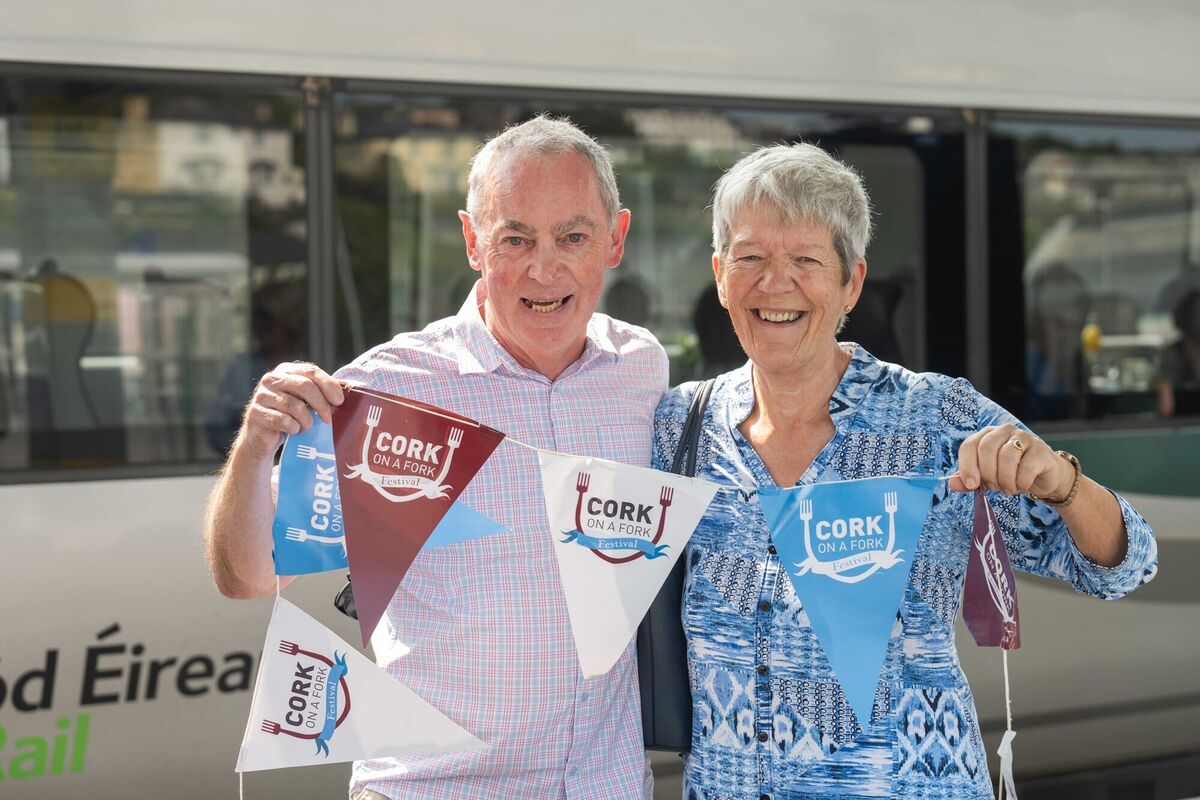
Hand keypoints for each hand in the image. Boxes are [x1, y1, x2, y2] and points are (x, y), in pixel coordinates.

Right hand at [238, 362, 345, 458]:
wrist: (263, 438)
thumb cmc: (290, 416)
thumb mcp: (307, 401)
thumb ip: (326, 391)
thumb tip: (354, 386)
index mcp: (286, 370)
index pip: (311, 371)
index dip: (329, 385)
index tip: (340, 401)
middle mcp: (271, 379)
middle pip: (304, 386)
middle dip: (321, 404)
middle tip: (329, 420)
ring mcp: (262, 395)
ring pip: (295, 406)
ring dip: (306, 421)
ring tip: (306, 427)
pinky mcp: (256, 414)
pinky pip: (284, 421)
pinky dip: (294, 428)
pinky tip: (293, 430)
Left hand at [948, 423, 1072, 498]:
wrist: (1044, 478)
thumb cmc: (1012, 474)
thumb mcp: (987, 478)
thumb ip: (969, 480)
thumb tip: (952, 484)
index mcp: (987, 435)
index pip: (969, 445)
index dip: (967, 466)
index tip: (971, 485)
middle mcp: (1004, 431)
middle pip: (986, 448)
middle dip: (987, 474)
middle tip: (994, 487)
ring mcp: (1024, 437)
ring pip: (1006, 457)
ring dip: (1005, 480)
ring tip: (1008, 489)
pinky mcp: (1040, 449)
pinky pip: (1026, 467)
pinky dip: (1021, 482)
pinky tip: (1022, 486)